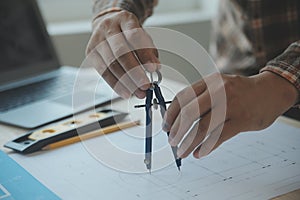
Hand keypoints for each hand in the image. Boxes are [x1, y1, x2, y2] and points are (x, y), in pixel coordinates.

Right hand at [86, 10, 159, 98]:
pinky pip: (103, 72)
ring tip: (138, 92)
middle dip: (134, 72)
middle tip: (145, 85)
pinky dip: (116, 85)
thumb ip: (149, 50)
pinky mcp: (90, 53)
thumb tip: (155, 68)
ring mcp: (97, 40)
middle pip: (120, 53)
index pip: (134, 36)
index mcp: (124, 20)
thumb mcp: (142, 36)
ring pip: (111, 65)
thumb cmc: (127, 32)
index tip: (153, 69)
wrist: (108, 24)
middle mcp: (108, 28)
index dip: (144, 54)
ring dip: (126, 82)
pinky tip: (126, 92)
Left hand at [163, 72, 298, 158]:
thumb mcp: (218, 86)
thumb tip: (177, 120)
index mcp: (209, 82)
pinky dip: (206, 148)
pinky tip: (199, 153)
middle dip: (177, 130)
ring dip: (189, 143)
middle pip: (189, 113)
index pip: (182, 97)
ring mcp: (231, 105)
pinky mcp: (241, 120)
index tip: (166, 126)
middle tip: (171, 141)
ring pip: (203, 128)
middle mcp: (218, 91)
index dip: (170, 114)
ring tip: (182, 151)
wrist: (270, 91)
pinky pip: (218, 137)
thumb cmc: (239, 92)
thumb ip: (200, 98)